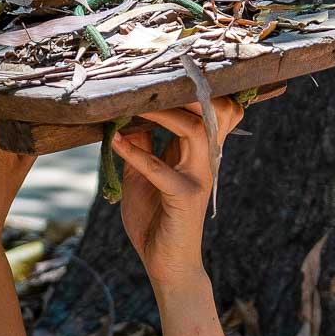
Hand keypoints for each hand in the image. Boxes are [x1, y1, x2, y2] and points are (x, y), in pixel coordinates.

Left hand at [111, 97, 242, 290]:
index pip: (211, 108)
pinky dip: (136, 154)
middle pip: (219, 110)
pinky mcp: (184, 198)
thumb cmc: (156, 220)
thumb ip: (140, 146)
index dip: (197, 86)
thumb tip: (124, 116)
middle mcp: (206, 160)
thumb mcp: (142, 175)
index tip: (164, 70)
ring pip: (196, 131)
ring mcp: (199, 178)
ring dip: (165, 114)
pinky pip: (161, 170)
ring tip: (136, 104)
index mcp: (200, 152)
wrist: (167, 265)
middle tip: (158, 79)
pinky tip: (115, 142)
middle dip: (193, 89)